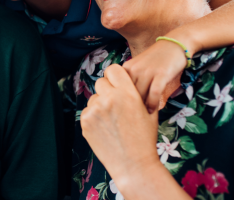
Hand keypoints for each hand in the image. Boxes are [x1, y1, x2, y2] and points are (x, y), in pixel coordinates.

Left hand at [80, 64, 160, 188]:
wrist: (133, 165)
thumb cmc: (144, 138)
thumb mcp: (148, 112)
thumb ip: (135, 93)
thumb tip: (126, 81)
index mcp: (127, 93)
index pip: (113, 69)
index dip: (115, 77)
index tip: (117, 85)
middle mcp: (109, 98)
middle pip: (101, 82)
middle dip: (107, 91)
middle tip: (115, 106)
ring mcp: (95, 110)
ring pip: (94, 98)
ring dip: (100, 105)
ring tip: (112, 122)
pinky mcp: (85, 121)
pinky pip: (87, 111)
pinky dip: (93, 118)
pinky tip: (105, 129)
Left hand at [123, 39, 185, 113]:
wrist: (173, 45)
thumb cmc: (155, 60)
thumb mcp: (138, 67)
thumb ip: (130, 81)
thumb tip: (121, 100)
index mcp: (126, 68)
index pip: (115, 88)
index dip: (117, 100)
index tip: (120, 110)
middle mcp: (134, 69)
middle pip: (126, 94)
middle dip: (127, 107)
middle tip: (129, 118)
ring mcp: (148, 71)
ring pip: (139, 95)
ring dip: (139, 108)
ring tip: (140, 117)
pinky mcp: (161, 74)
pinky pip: (154, 94)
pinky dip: (152, 104)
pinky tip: (152, 111)